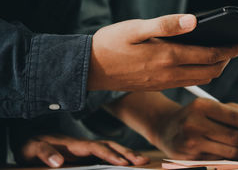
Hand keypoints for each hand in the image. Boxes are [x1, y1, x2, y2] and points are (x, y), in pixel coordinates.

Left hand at [16, 135, 148, 167]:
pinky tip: (128, 161)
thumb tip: (59, 162)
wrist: (30, 139)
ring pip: (111, 148)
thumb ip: (45, 153)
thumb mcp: (32, 148)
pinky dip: (120, 155)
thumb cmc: (32, 144)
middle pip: (110, 146)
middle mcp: (84, 145)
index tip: (123, 163)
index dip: (111, 155)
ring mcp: (86, 149)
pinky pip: (106, 153)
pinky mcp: (85, 155)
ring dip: (127, 153)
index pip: (97, 148)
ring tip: (143, 160)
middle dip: (127, 152)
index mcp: (74, 144)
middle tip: (144, 161)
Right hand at [87, 14, 237, 90]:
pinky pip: (188, 81)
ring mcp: (165, 83)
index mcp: (167, 57)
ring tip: (223, 53)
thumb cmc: (110, 44)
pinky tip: (199, 61)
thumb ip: (165, 25)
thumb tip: (194, 21)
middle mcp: (169, 74)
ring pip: (201, 79)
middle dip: (228, 60)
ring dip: (216, 67)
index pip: (209, 56)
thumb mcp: (135, 28)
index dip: (230, 50)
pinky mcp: (159, 85)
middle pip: (211, 71)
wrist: (89, 70)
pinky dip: (202, 72)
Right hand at [151, 98, 237, 159]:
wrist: (166, 128)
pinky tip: (234, 150)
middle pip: (234, 136)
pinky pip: (221, 159)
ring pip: (230, 151)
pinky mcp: (192, 158)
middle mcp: (194, 124)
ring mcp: (192, 143)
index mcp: (201, 106)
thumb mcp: (211, 105)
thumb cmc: (194, 115)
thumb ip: (236, 110)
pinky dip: (233, 156)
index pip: (234, 117)